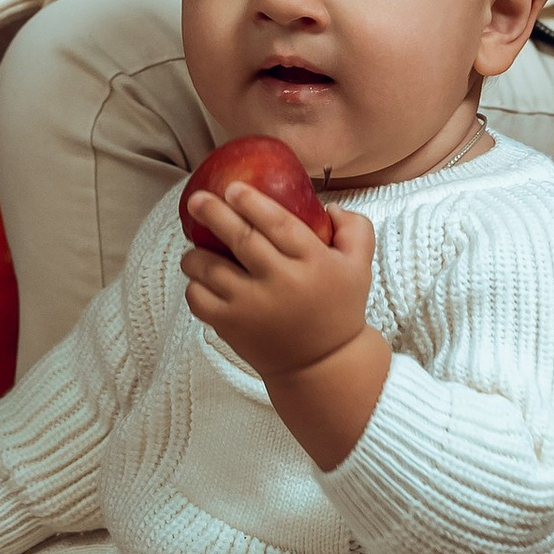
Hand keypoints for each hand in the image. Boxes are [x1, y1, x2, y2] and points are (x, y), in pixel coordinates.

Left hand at [182, 182, 389, 472]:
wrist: (321, 365)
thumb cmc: (339, 307)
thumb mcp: (360, 266)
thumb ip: (355, 228)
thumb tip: (328, 205)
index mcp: (312, 262)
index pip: (278, 224)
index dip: (252, 202)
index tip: (233, 188)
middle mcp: (280, 282)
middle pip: (240, 239)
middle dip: (213, 213)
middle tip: (197, 199)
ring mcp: (252, 306)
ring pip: (211, 270)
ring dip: (195, 253)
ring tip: (193, 244)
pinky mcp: (231, 327)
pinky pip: (199, 300)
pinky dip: (193, 285)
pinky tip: (198, 277)